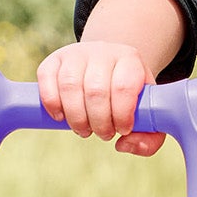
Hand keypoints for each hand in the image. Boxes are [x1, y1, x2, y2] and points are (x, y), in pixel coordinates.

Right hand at [37, 41, 165, 155]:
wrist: (109, 66)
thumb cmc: (130, 96)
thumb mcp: (148, 112)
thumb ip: (149, 138)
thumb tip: (123, 145)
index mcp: (130, 60)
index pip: (124, 87)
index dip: (121, 114)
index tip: (122, 130)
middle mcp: (102, 52)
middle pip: (96, 90)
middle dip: (99, 121)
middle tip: (104, 134)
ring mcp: (76, 54)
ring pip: (70, 86)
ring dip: (76, 117)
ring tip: (84, 130)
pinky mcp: (53, 60)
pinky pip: (47, 80)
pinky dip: (52, 103)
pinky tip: (61, 117)